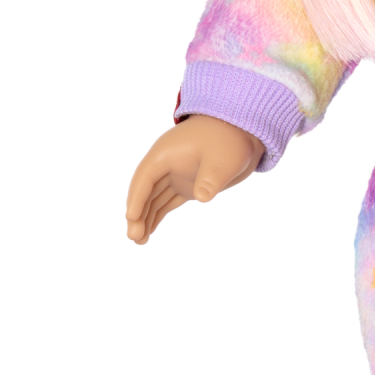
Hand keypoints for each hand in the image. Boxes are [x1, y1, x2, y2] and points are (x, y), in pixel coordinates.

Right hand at [125, 116, 265, 243]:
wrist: (244, 131)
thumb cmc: (229, 138)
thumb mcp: (223, 157)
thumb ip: (211, 177)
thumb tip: (202, 197)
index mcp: (166, 153)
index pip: (145, 177)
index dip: (136, 197)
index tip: (130, 217)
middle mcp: (166, 164)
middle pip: (145, 191)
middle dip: (137, 214)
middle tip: (134, 238)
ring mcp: (175, 175)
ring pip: (153, 199)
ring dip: (145, 218)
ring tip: (139, 242)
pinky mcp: (187, 185)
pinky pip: (166, 202)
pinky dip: (157, 216)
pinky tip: (149, 232)